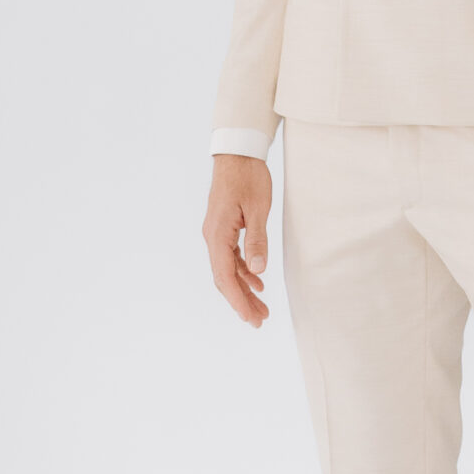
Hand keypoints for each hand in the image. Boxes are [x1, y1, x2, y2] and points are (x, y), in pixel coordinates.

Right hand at [204, 154, 272, 325]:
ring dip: (243, 289)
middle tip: (260, 320)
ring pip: (227, 270)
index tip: (249, 318)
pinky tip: (257, 282)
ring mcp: (216, 233)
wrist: (237, 152)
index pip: (225, 276)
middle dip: (241, 301)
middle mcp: (212, 237)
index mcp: (218, 234)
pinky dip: (243, 272)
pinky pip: (231, 258)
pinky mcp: (223, 229)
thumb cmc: (248, 177)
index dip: (237, 300)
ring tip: (261, 308)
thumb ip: (257, 240)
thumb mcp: (258, 208)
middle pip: (224, 278)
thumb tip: (259, 270)